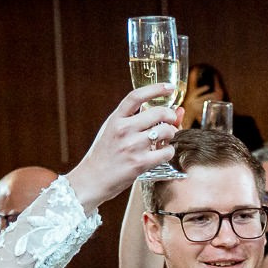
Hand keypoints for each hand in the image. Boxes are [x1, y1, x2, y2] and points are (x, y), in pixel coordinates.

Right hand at [66, 82, 181, 208]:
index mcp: (115, 119)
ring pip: (166, 131)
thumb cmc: (105, 155)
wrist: (92, 179)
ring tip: (165, 139)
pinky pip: (167, 151)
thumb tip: (175, 111)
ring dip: (171, 134)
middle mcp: (123, 129)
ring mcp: (132, 146)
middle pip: (158, 112)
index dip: (155, 88)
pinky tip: (162, 153)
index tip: (169, 87)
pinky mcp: (140, 163)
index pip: (136, 96)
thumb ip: (137, 119)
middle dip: (171, 115)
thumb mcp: (114, 131)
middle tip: (171, 121)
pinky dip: (169, 151)